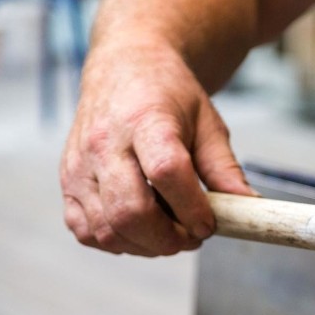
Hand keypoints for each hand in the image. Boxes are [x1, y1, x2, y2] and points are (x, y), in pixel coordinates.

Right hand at [60, 43, 255, 256]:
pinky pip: (87, 231)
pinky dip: (117, 242)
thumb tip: (247, 207)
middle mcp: (104, 143)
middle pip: (130, 210)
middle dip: (168, 238)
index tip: (209, 223)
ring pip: (107, 228)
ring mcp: (79, 165)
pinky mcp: (67, 182)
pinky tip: (141, 230)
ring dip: (146, 245)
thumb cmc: (169, 95)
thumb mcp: (208, 122)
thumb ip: (225, 168)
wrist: (124, 69)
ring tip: (171, 233)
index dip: (191, 208)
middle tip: (193, 236)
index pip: (166, 172)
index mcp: (146, 120)